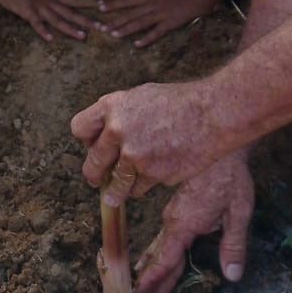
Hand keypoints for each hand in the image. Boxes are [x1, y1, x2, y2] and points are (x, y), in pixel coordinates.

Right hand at [0, 0, 101, 42]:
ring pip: (58, 20)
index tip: (105, 6)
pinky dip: (43, 31)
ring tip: (83, 37)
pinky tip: (50, 39)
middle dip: (87, 20)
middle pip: (72, 13)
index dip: (90, 3)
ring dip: (70, 28)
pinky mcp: (29, 13)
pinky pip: (37, 24)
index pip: (76, 0)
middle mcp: (51, 3)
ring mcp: (40, 8)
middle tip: (102, 27)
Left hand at [70, 78, 219, 198]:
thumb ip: (119, 114)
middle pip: (93, 163)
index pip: (79, 128)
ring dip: (116, 192)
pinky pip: (140, 188)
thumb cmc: (179, 102)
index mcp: (111, 106)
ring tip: (115, 196)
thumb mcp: (140, 97)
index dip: (86, 140)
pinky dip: (145, 186)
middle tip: (96, 180)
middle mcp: (117, 130)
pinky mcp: (154, 174)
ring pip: (116, 184)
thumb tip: (103, 134)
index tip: (92, 146)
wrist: (212, 114)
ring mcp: (135, 155)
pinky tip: (154, 177)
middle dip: (94, 175)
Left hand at [96, 0, 215, 47]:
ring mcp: (162, 14)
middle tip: (100, 26)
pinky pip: (157, 32)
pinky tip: (136, 45)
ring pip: (140, 23)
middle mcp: (153, 4)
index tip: (100, 7)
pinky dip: (146, 38)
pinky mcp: (172, 23)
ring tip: (113, 35)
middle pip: (130, 13)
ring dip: (126, 29)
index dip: (114, 4)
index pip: (128, 0)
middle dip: (115, 20)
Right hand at [134, 152, 254, 292]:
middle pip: (158, 260)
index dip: (154, 284)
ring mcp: (172, 215)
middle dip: (151, 286)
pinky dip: (156, 255)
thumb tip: (232, 276)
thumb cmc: (229, 175)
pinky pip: (163, 238)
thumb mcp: (238, 210)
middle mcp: (173, 222)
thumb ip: (233, 243)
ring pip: (158, 248)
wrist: (216, 139)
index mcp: (185, 225)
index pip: (166, 262)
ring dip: (151, 271)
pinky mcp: (177, 209)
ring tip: (143, 291)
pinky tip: (154, 260)